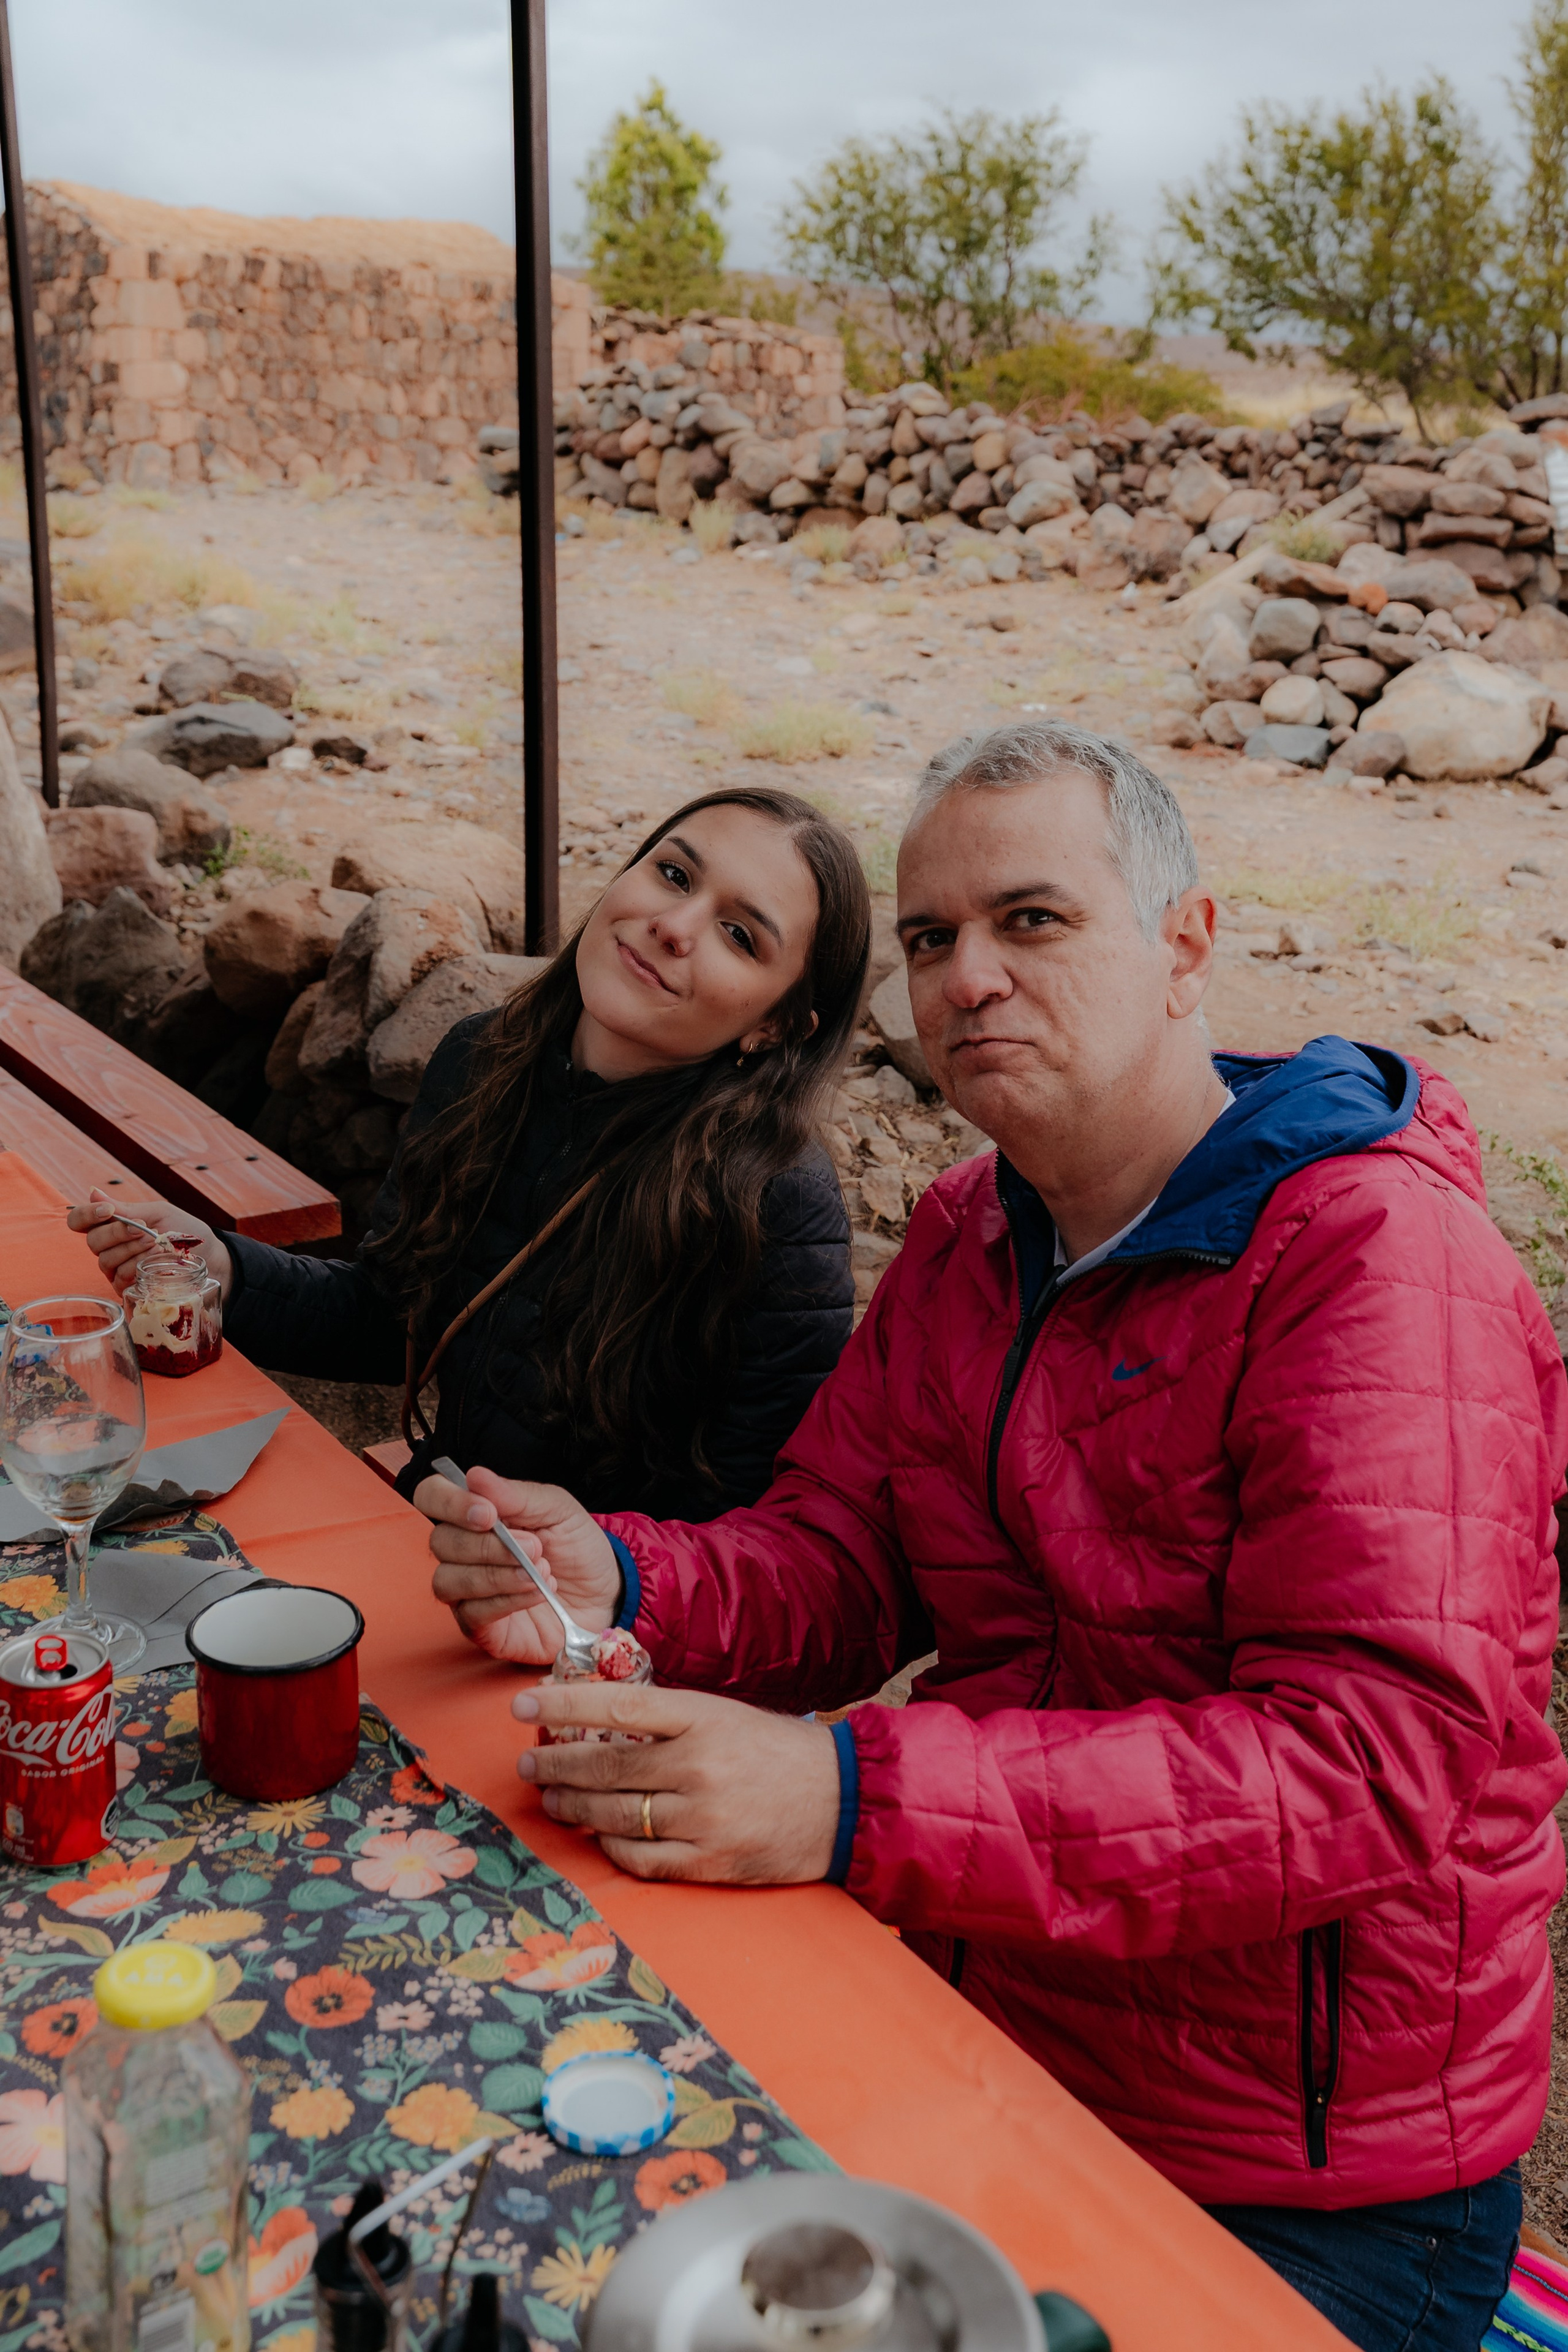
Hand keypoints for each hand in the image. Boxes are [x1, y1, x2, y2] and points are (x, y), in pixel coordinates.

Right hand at [66, 1190, 232, 1301]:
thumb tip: (92, 1192)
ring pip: (105, 1261)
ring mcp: (117, 1270)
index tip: (109, 1211)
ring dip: (132, 1251)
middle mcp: (109, 1248)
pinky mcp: (128, 1289)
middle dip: (118, 1234)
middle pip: (92, 1242)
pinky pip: (119, 1279)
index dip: (86, 1215)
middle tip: (144, 1231)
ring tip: (156, 1245)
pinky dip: (137, 1268)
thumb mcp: (159, 1214)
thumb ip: (127, 1208)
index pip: (79, 1221)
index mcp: (113, 1225)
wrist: (211, 1257)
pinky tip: (155, 1263)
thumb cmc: (185, 1232)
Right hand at [418, 1467, 621, 1663]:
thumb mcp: (558, 1510)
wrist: (604, 1593)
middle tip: (534, 1547)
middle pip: (440, 1542)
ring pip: (448, 1581)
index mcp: (475, 1514)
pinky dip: (505, 1601)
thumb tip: (474, 1475)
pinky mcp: (479, 1627)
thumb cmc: (576, 1547)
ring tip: (540, 1572)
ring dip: (496, 1575)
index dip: (450, 1502)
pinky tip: (535, 1593)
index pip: (432, 1497)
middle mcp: (462, 1551)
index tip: (488, 1513)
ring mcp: (466, 1591)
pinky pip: (471, 1614)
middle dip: (489, 1545)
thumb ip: (517, 1495)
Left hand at [515, 1681, 840, 1884]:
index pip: (619, 1705)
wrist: (843, 1800)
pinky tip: (595, 1834)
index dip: (564, 1705)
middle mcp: (700, 1766)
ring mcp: (703, 1819)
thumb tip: (598, 1721)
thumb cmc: (777, 1751)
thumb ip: (669, 1719)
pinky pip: (639, 1859)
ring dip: (572, 1806)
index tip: (524, 1705)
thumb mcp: (726, 1715)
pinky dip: (609, 1847)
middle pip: (606, 1766)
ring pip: (614, 1815)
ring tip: (550, 1796)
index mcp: (704, 1717)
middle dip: (555, 1764)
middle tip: (526, 1762)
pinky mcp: (710, 1863)